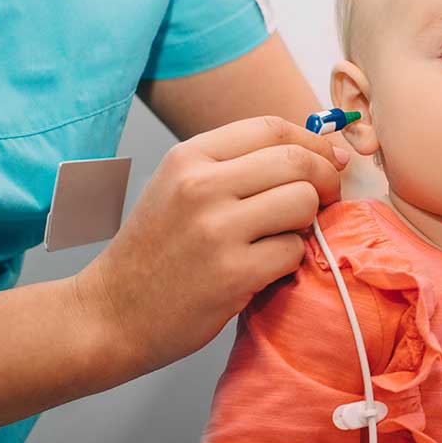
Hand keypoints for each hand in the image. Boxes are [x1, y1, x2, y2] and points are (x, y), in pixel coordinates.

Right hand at [74, 116, 349, 379]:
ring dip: (307, 222)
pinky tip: (265, 269)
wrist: (112, 314)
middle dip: (325, 180)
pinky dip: (290, 261)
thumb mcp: (180, 189)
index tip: (330, 160)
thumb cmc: (155, 253)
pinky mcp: (233, 272)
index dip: (313, 143)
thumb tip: (319, 152)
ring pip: (303, 202)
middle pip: (296, 162)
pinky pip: (293, 251)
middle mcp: (201, 185)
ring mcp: (216, 229)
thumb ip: (236, 167)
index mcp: (189, 157)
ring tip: (283, 237)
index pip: (272, 128)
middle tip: (326, 201)